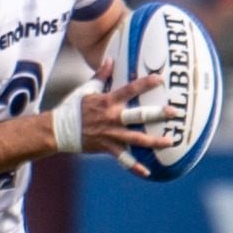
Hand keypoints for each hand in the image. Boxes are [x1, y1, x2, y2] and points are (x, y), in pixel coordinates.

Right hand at [59, 59, 181, 174]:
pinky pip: (123, 159)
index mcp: (108, 101)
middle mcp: (112, 117)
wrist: (58, 130)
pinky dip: (134, 167)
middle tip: (175, 113)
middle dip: (158, 114)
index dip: (145, 83)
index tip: (160, 79)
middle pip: (139, 115)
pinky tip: (147, 172)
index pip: (130, 89)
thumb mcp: (87, 88)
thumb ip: (101, 75)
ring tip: (170, 142)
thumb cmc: (74, 107)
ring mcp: (111, 134)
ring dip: (154, 141)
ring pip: (136, 139)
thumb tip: (109, 59)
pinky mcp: (107, 147)